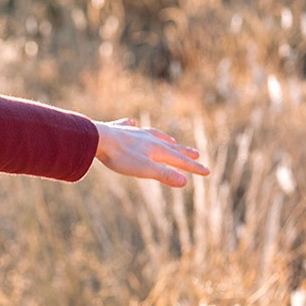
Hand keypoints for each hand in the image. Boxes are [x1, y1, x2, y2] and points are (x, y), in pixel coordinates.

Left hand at [95, 119, 209, 187]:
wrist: (97, 138)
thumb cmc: (121, 156)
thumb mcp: (145, 169)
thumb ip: (164, 175)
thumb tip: (185, 182)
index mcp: (157, 149)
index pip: (180, 160)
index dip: (193, 167)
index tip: (207, 171)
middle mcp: (148, 139)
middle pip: (170, 147)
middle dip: (184, 152)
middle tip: (197, 153)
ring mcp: (133, 133)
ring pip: (153, 135)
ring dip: (164, 138)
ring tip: (171, 140)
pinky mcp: (117, 130)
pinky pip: (128, 126)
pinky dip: (133, 126)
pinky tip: (132, 123)